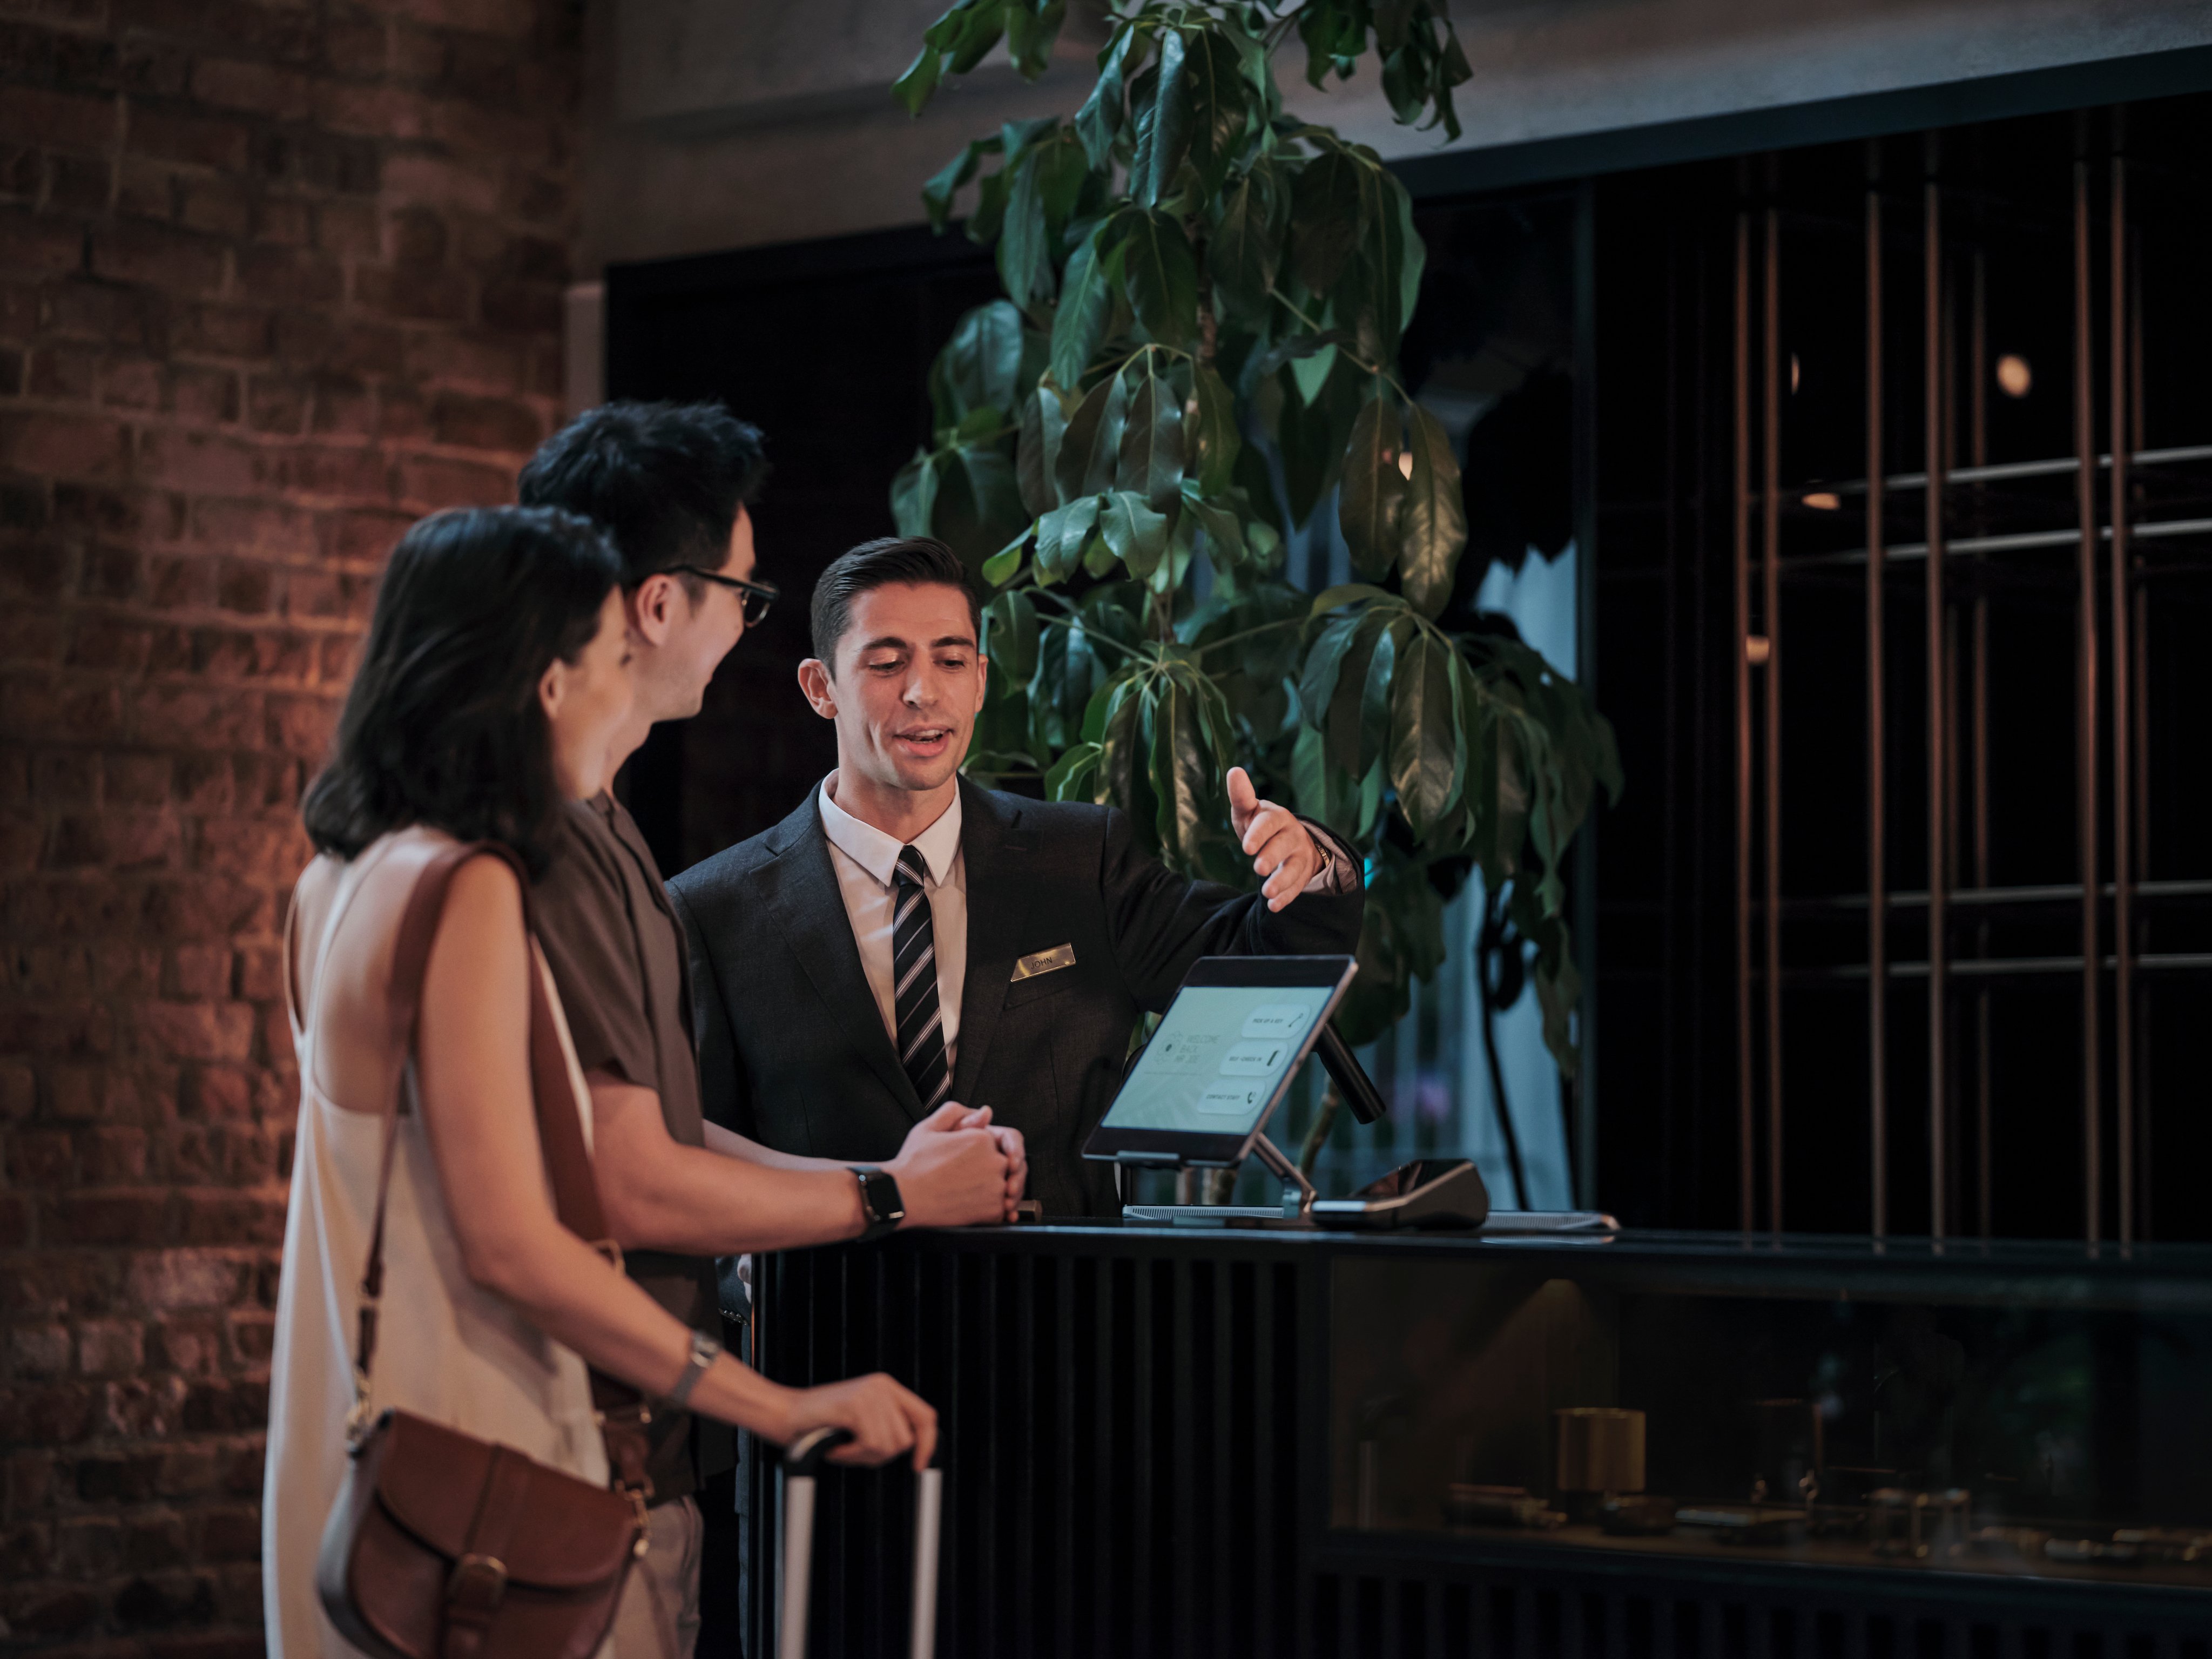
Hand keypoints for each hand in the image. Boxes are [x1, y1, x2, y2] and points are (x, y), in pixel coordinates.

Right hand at [781, 1373, 936, 1470]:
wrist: (783, 1415)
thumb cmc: (818, 1423)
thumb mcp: (861, 1420)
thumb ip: (886, 1426)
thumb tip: (915, 1449)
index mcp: (887, 1387)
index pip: (925, 1416)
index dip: (928, 1444)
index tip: (919, 1465)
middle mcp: (882, 1386)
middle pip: (905, 1439)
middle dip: (880, 1455)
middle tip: (854, 1451)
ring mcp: (869, 1394)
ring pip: (888, 1446)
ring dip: (863, 1456)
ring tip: (843, 1446)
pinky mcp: (855, 1405)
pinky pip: (870, 1445)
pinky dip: (851, 1455)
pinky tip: (837, 1447)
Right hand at [887, 1106, 1009, 1226]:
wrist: (903, 1197)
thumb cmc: (913, 1164)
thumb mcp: (929, 1128)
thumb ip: (958, 1113)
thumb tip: (985, 1112)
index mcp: (982, 1138)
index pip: (994, 1143)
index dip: (978, 1153)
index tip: (963, 1162)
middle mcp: (994, 1162)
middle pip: (1001, 1165)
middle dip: (986, 1171)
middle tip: (962, 1178)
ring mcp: (995, 1187)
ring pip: (1003, 1187)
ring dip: (989, 1191)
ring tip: (963, 1192)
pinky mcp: (993, 1211)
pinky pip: (1001, 1209)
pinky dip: (989, 1210)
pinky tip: (968, 1205)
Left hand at [1227, 766, 1323, 911]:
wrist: (1288, 840)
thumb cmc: (1260, 824)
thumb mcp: (1248, 811)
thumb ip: (1241, 796)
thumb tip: (1234, 771)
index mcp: (1276, 816)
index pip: (1269, 822)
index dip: (1259, 834)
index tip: (1246, 847)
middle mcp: (1291, 834)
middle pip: (1284, 845)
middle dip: (1271, 857)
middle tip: (1257, 868)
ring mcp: (1299, 855)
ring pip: (1294, 868)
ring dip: (1281, 880)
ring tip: (1266, 892)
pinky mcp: (1302, 874)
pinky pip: (1297, 886)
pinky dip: (1286, 897)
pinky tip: (1273, 906)